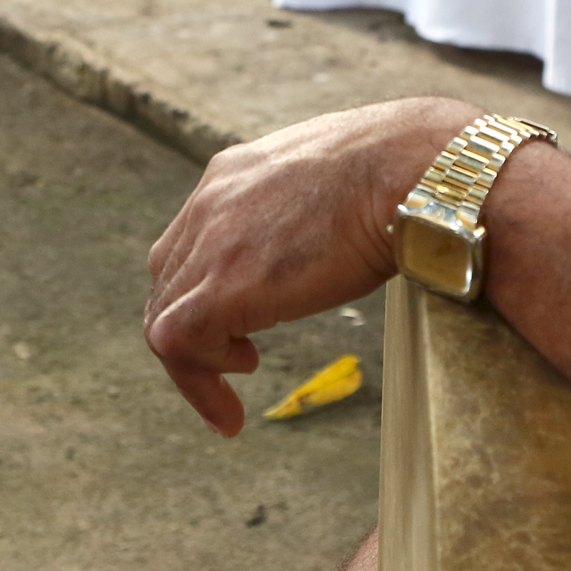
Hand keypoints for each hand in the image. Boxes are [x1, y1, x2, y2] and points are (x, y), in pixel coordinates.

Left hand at [144, 99, 474, 435]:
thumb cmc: (398, 173)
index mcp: (235, 176)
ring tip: (230, 402)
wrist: (407, 167)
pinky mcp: (221, 286)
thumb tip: (339, 229)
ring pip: (164, 319)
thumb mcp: (336, 181)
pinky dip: (199, 378)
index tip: (241, 328)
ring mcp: (209, 245)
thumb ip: (312, 206)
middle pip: (170, 283)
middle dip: (194, 334)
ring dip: (194, 369)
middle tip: (236, 367)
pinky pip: (178, 342)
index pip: (190, 244)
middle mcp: (209, 205)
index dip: (206, 292)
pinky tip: (240, 388)